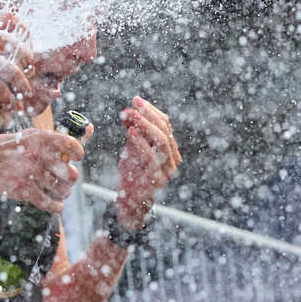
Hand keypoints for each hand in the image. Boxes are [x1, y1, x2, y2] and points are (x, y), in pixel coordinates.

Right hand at [0, 11, 35, 131]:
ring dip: (23, 82)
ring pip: (9, 66)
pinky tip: (11, 105)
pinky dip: (8, 98)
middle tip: (31, 72)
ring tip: (26, 92)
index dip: (25, 31)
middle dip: (28, 59)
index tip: (28, 46)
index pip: (8, 17)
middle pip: (14, 42)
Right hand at [0, 126, 87, 211]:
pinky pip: (51, 204)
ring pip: (63, 190)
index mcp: (41, 138)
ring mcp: (31, 174)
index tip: (75, 157)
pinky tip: (55, 204)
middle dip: (69, 179)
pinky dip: (56, 207)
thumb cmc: (11, 148)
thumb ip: (60, 135)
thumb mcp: (32, 136)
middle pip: (71, 174)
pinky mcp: (25, 191)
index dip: (78, 153)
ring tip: (57, 190)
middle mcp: (38, 156)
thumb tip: (90, 127)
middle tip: (63, 178)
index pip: (72, 146)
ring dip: (63, 193)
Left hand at [114, 97, 178, 228]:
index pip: (165, 125)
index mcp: (170, 149)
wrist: (130, 201)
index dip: (151, 111)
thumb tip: (127, 110)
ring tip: (132, 114)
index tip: (136, 100)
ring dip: (146, 125)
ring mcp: (168, 169)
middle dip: (149, 114)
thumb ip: (132, 132)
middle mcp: (173, 158)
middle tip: (134, 103)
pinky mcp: (158, 179)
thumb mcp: (131, 149)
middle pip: (165, 130)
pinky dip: (141, 143)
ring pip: (161, 142)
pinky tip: (131, 132)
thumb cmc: (133, 174)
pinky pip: (151, 157)